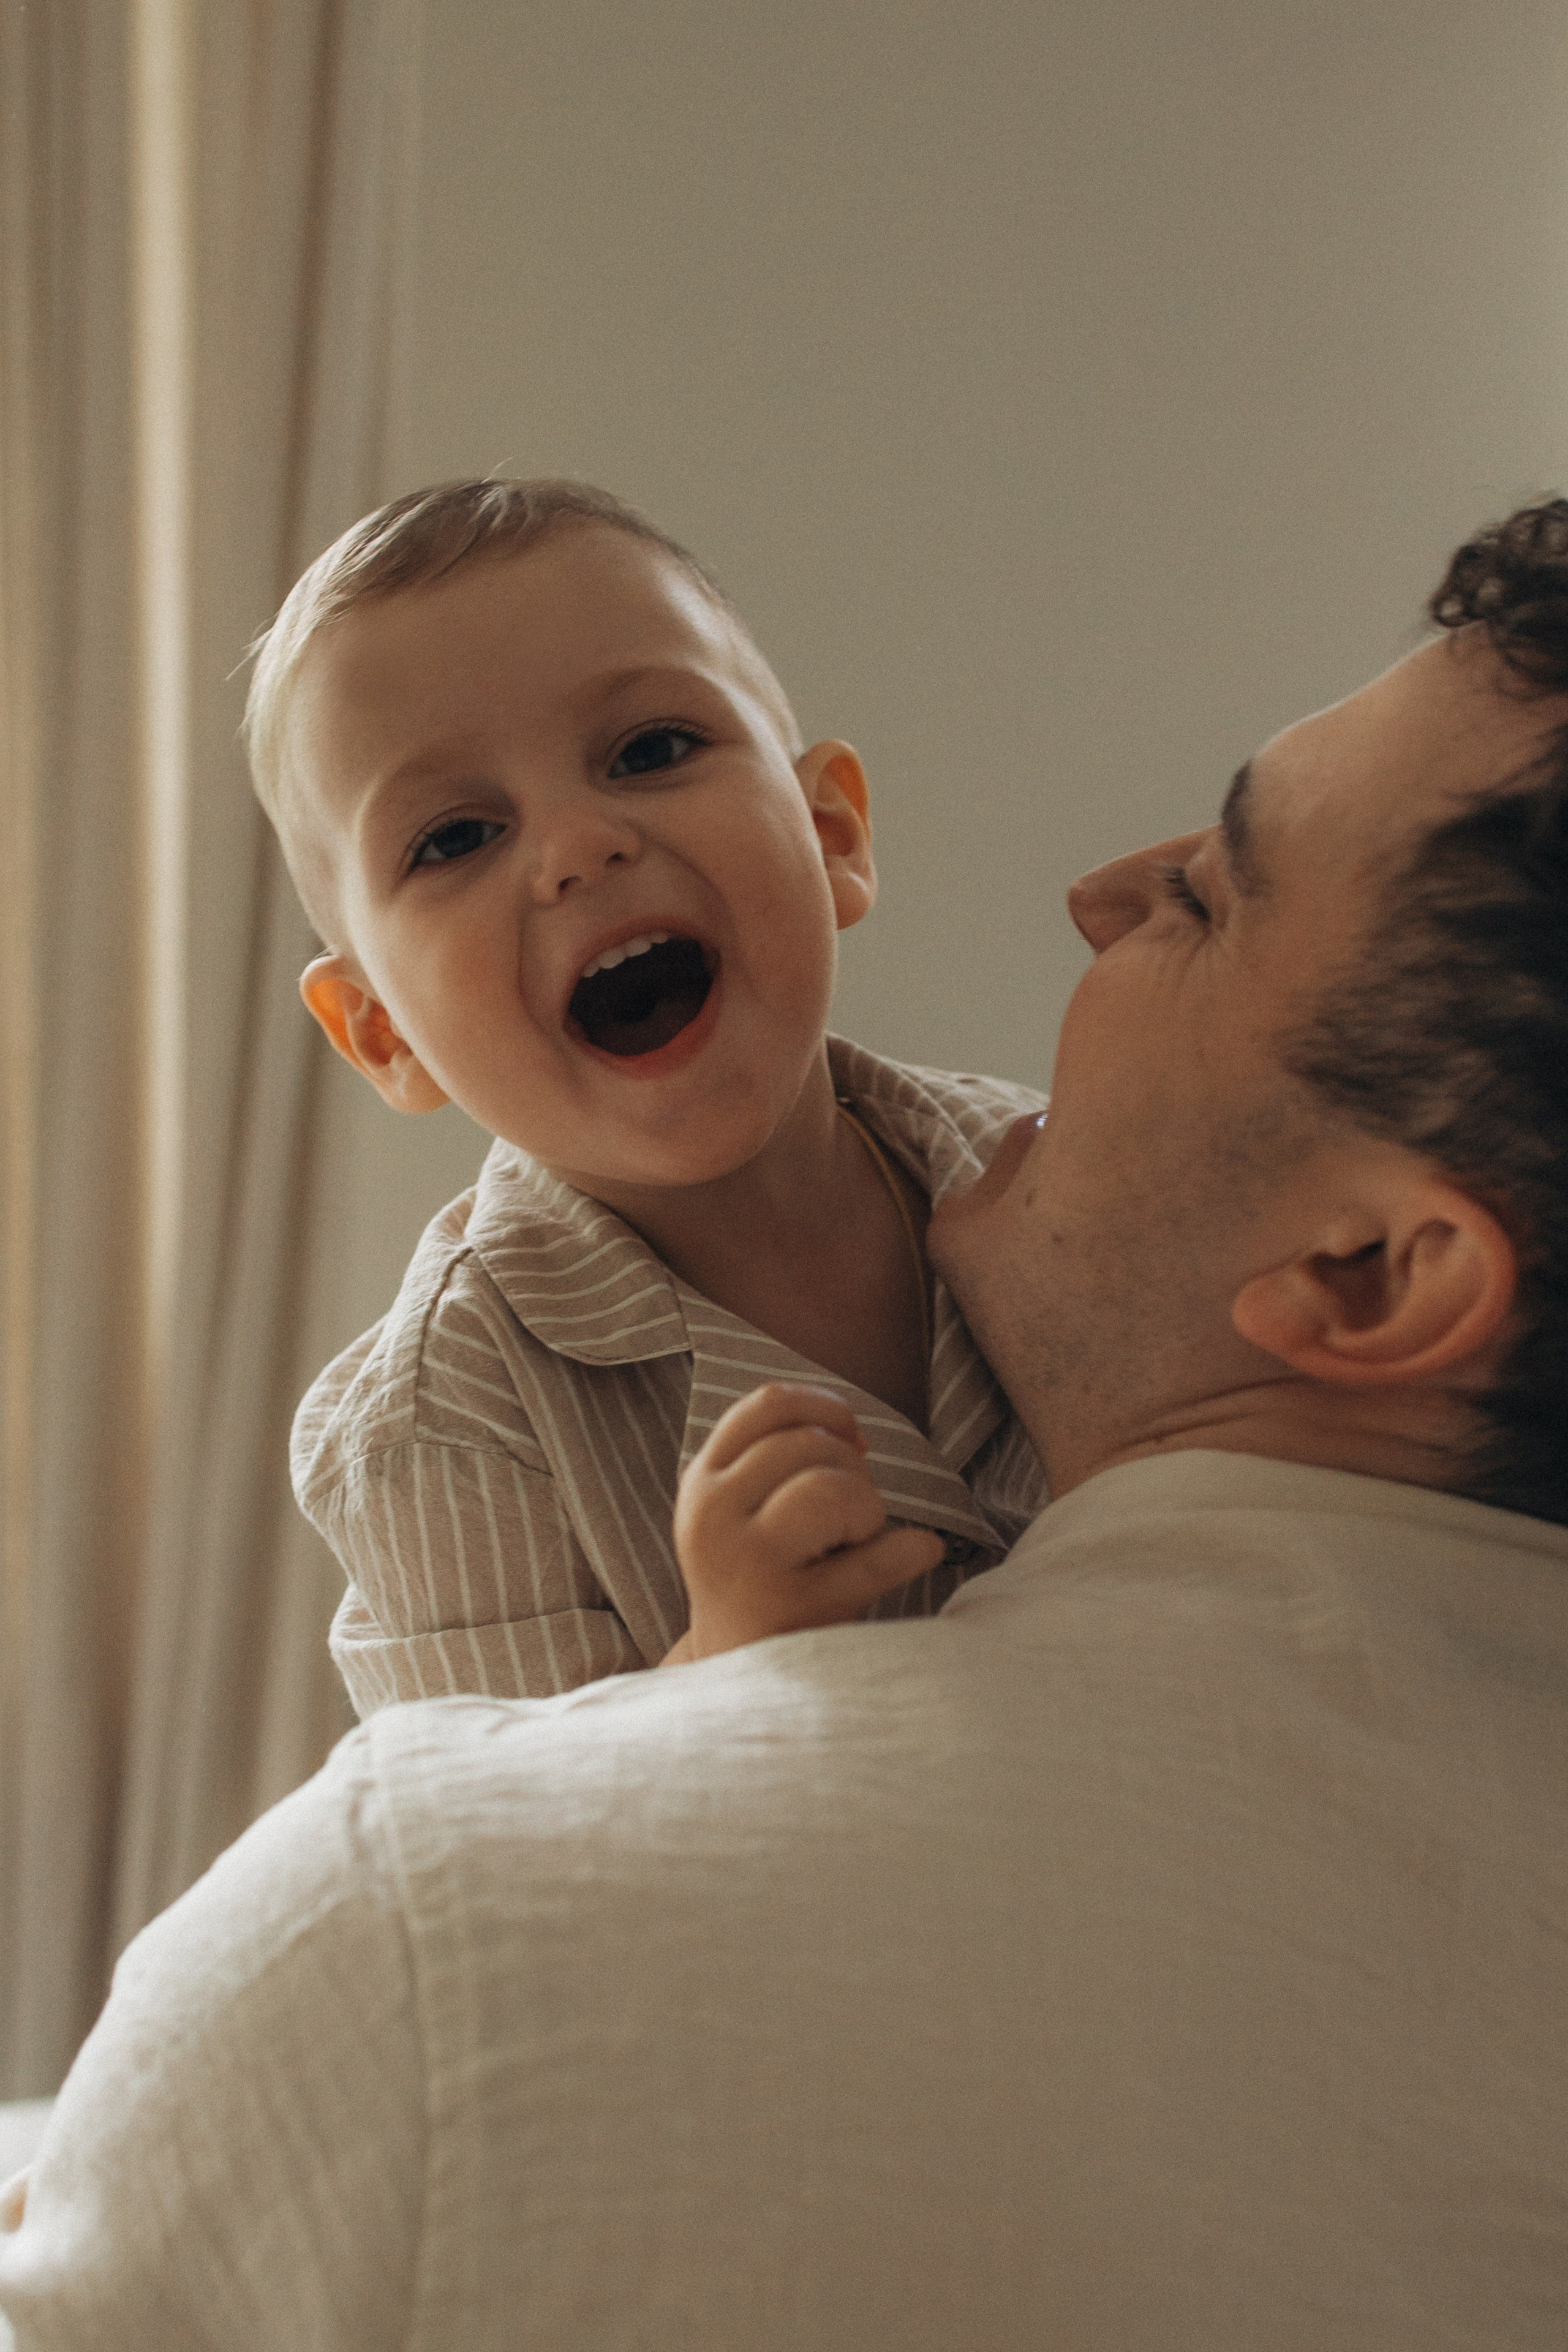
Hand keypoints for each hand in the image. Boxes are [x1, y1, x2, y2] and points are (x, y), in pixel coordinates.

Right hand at [671, 1383, 946, 1660]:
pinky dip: (909, 1551)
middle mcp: (712, 1516)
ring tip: (851, 1545)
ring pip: (833, 1486)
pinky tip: (919, 1553)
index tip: (850, 1434)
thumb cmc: (760, 1578)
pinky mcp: (792, 1611)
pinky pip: (873, 1561)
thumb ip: (785, 1456)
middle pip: (809, 1442)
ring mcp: (748, 1563)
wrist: (736, 1679)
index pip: (768, 1404)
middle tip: (843, 1519)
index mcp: (702, 1482)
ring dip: (865, 1508)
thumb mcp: (745, 1508)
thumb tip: (858, 1435)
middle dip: (849, 1468)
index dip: (823, 1405)